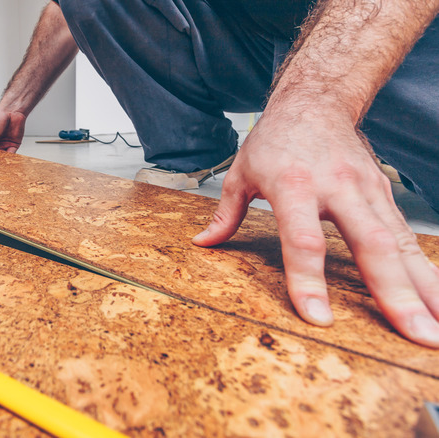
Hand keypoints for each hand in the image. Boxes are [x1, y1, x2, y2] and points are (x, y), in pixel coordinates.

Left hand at [192, 108, 438, 347]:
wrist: (316, 100)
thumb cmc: (274, 140)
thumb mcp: (241, 171)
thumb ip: (225, 212)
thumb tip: (203, 243)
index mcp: (294, 185)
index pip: (304, 241)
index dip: (309, 280)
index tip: (319, 319)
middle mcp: (338, 189)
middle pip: (371, 245)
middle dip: (395, 293)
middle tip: (416, 335)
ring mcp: (368, 192)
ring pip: (401, 244)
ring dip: (427, 288)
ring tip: (438, 331)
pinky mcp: (385, 195)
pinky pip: (408, 238)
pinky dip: (427, 272)